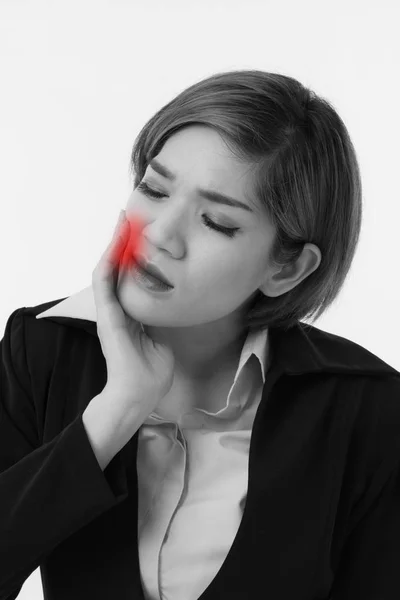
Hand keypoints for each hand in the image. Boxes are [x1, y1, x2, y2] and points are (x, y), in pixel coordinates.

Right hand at [91, 209, 174, 414]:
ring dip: (113, 243)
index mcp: (129, 312)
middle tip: (129, 216)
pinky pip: (104, 281)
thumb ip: (163, 319)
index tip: (142, 233)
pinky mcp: (107, 314)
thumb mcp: (163, 337)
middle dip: (122, 240)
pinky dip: (109, 259)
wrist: (139, 393)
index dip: (133, 254)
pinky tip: (117, 240)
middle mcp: (117, 307)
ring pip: (107, 268)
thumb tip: (174, 305)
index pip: (129, 276)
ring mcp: (110, 310)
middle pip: (116, 266)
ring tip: (122, 220)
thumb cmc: (151, 371)